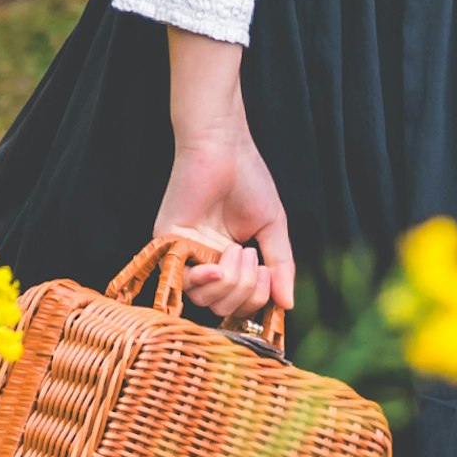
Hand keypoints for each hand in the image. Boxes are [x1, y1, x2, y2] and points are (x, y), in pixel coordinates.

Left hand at [154, 37, 294, 325]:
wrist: (223, 148)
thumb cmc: (248, 180)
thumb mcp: (273, 229)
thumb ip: (281, 268)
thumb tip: (287, 307)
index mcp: (229, 261)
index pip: (239, 304)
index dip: (256, 300)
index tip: (267, 271)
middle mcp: (206, 262)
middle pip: (223, 308)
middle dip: (246, 291)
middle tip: (252, 255)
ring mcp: (187, 254)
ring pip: (205, 300)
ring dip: (231, 281)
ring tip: (238, 249)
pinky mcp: (169, 242)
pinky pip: (183, 281)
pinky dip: (205, 280)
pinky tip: (216, 266)